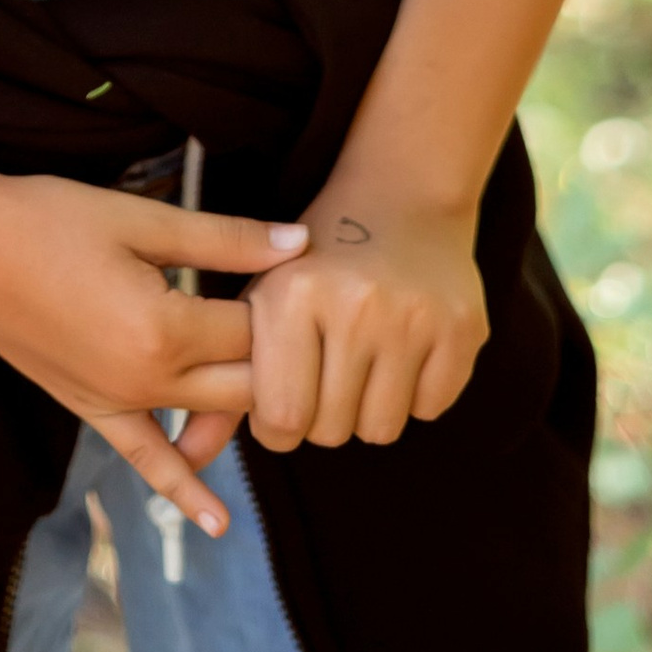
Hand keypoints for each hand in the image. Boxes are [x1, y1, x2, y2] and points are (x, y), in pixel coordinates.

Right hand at [0, 172, 308, 540]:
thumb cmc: (49, 219)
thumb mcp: (141, 219)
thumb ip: (225, 238)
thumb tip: (299, 243)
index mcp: (166, 329)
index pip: (256, 330)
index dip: (283, 301)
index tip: (297, 272)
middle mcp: (147, 381)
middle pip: (246, 384)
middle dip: (282, 360)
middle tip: (307, 327)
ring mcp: (118, 404)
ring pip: (209, 421)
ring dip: (248, 407)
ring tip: (293, 401)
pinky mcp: (92, 411)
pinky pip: (146, 460)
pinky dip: (183, 488)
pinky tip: (218, 524)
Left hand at [237, 186, 487, 454]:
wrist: (401, 196)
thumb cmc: (314, 261)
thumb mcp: (260, 302)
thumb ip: (221, 381)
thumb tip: (188, 455)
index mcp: (292, 295)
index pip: (282, 418)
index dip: (278, 425)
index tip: (283, 399)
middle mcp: (355, 305)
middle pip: (332, 431)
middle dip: (324, 417)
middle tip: (326, 371)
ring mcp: (415, 317)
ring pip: (381, 429)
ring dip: (368, 409)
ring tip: (363, 359)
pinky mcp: (463, 327)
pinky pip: (430, 408)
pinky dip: (415, 393)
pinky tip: (403, 348)